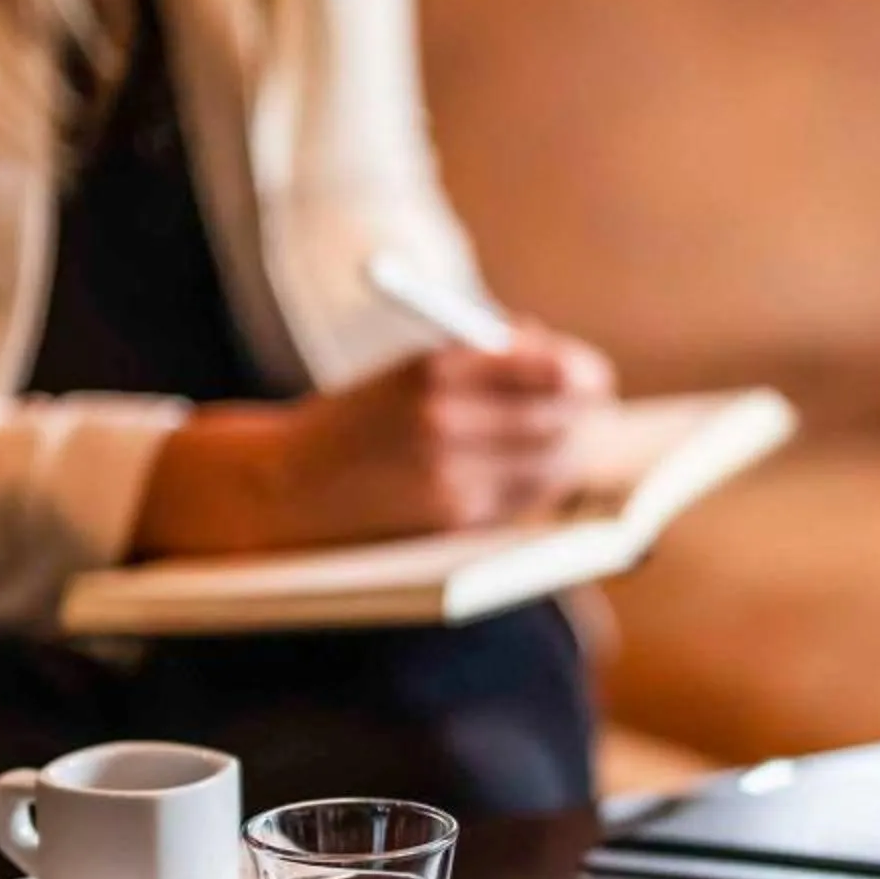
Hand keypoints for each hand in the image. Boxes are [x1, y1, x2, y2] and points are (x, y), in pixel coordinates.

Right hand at [130, 322, 615, 557]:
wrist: (283, 485)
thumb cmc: (358, 421)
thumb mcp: (410, 371)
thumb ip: (482, 360)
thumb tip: (560, 360)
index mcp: (435, 367)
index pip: (548, 368)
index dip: (582, 374)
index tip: (593, 377)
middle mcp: (445, 419)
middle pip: (560, 421)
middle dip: (585, 419)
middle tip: (597, 416)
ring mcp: (450, 474)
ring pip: (551, 466)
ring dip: (568, 457)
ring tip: (569, 447)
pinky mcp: (450, 519)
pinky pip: (522, 500)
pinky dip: (536, 488)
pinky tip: (532, 479)